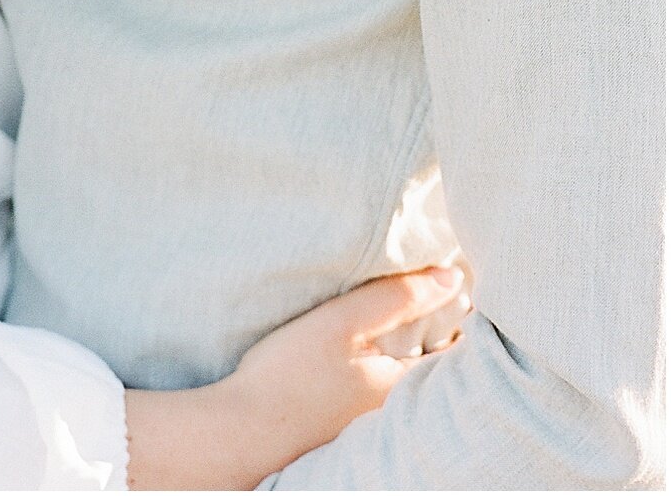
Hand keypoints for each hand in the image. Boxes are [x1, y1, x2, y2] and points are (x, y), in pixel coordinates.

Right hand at [225, 266, 466, 478]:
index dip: (463, 321)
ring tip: (416, 327)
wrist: (243, 433)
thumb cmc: (290, 375)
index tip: (466, 295)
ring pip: (411, 387)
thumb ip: (396, 297)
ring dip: (417, 360)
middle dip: (444, 340)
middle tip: (447, 305)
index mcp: (403, 387)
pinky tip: (370, 364)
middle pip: (436, 373)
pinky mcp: (346, 432)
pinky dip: (389, 378)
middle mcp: (396, 414)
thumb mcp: (341, 323)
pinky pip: (385, 401)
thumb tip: (452, 276)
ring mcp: (370, 428)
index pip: (456, 354)